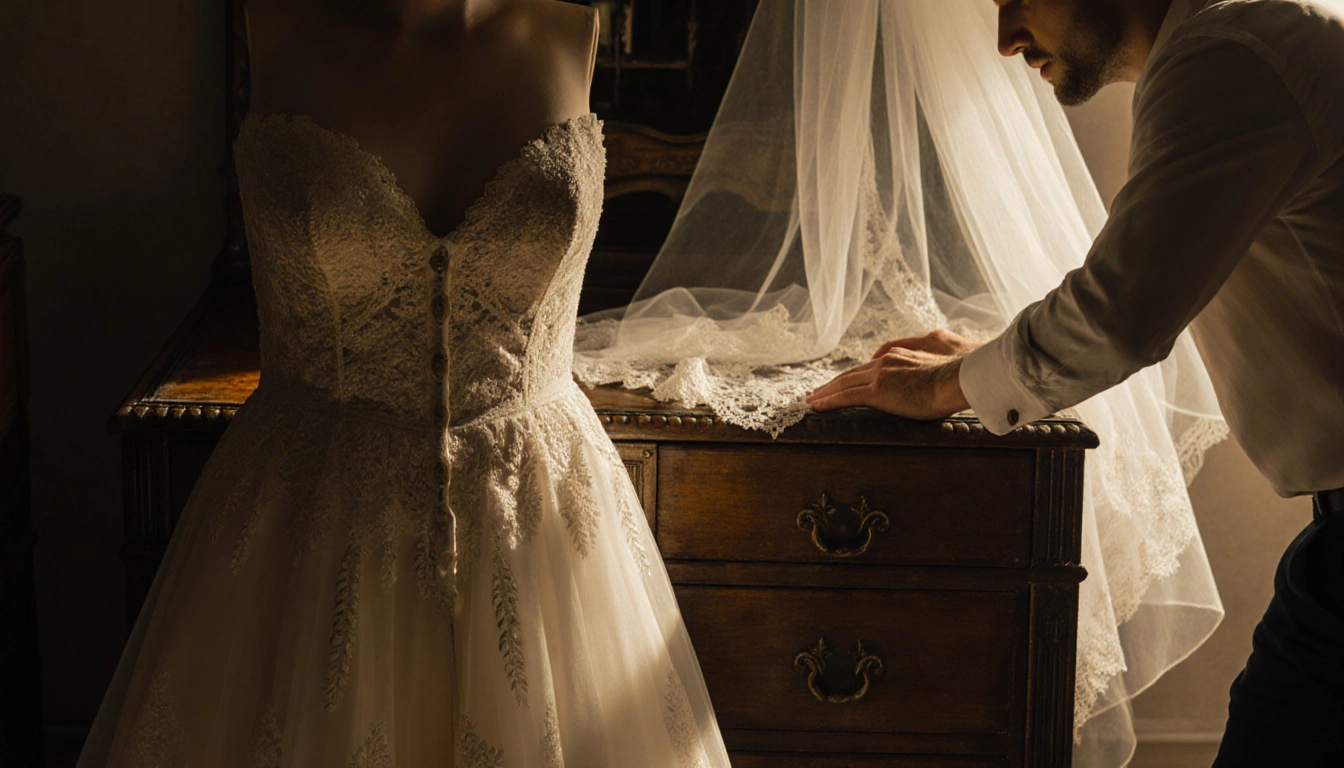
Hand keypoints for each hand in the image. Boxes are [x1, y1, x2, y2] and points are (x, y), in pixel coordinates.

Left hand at [807, 330, 977, 419]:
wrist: (961, 376)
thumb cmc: (960, 371)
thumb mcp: (945, 354)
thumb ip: (930, 357)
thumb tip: (927, 366)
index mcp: (900, 355)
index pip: (871, 366)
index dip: (855, 374)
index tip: (846, 380)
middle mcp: (886, 360)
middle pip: (852, 373)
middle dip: (834, 382)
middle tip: (819, 391)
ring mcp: (880, 374)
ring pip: (844, 383)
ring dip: (825, 392)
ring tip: (812, 400)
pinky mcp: (878, 391)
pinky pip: (845, 397)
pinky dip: (828, 401)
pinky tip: (816, 406)